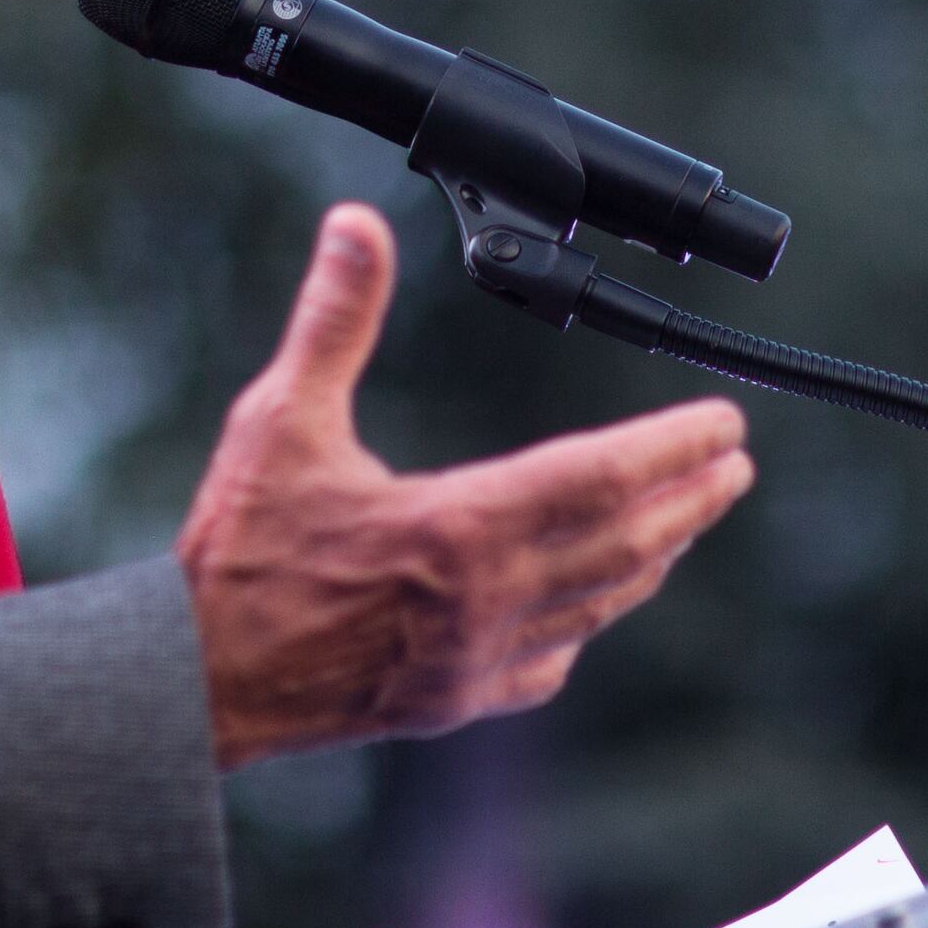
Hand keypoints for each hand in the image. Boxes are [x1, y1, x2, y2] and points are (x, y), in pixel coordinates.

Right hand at [180, 203, 754, 767]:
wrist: (193, 685)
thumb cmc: (238, 555)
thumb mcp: (279, 419)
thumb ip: (334, 319)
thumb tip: (355, 225)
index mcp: (458, 529)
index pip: (601, 478)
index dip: (672, 448)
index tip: (724, 422)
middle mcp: (486, 602)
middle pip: (624, 546)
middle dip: (689, 500)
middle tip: (734, 466)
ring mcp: (475, 661)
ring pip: (597, 605)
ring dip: (653, 557)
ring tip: (687, 521)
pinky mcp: (451, 702)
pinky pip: (546, 663)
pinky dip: (585, 622)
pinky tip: (593, 607)